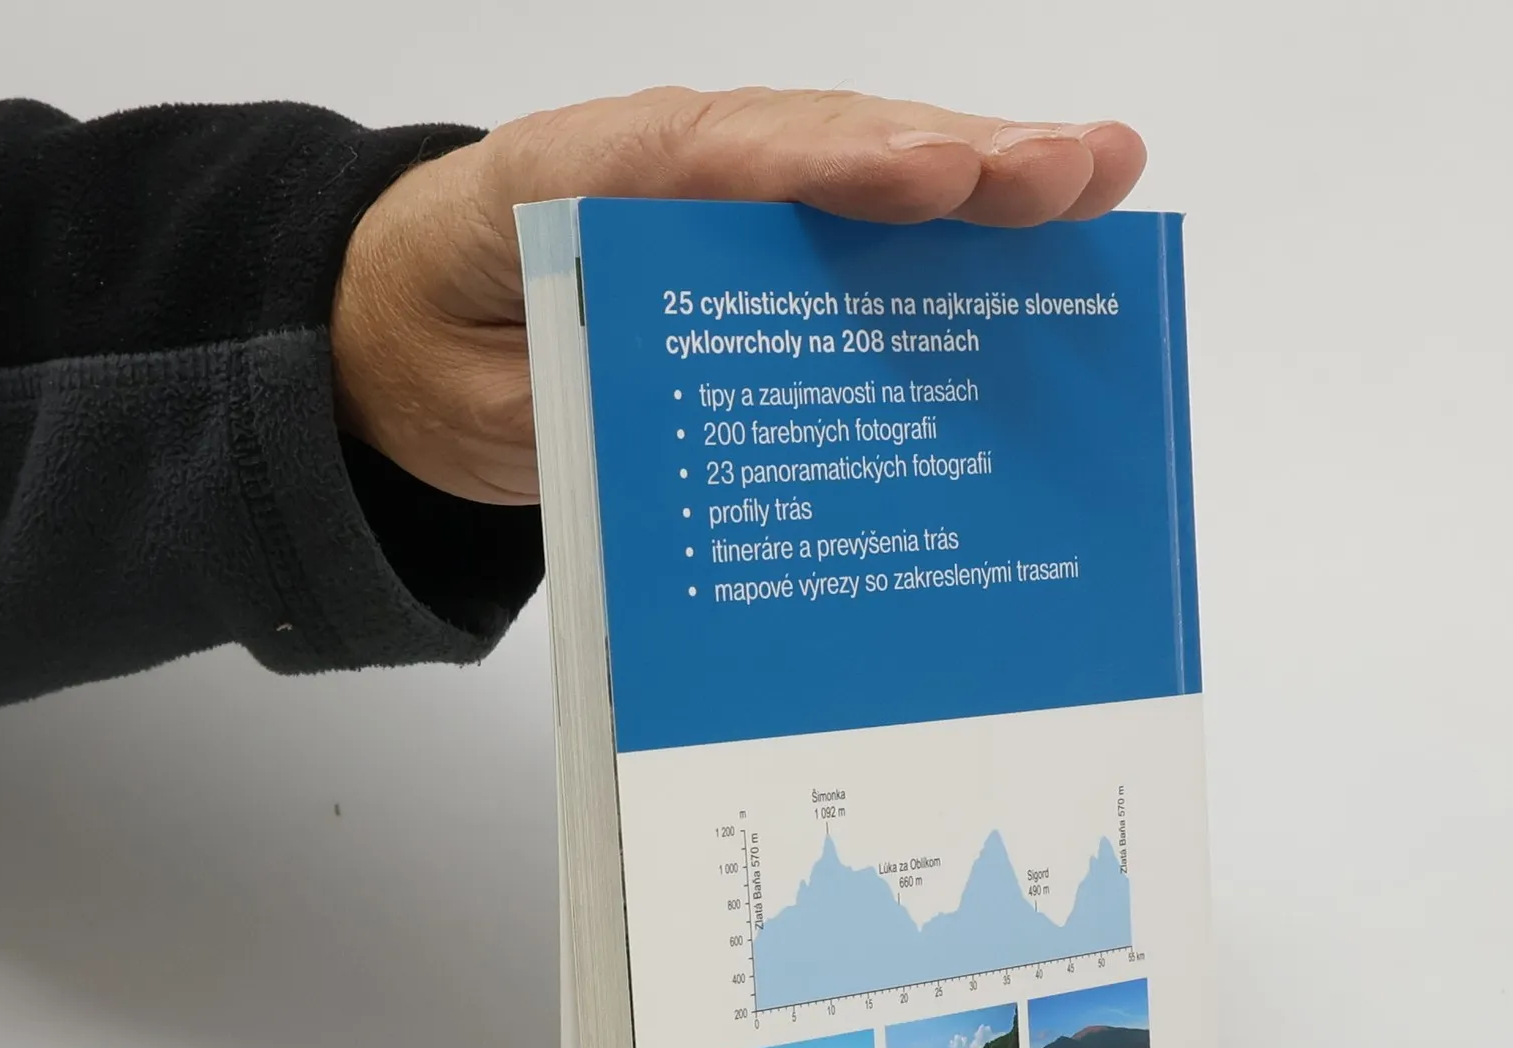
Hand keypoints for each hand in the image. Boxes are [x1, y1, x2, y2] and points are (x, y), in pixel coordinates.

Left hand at [330, 89, 1147, 505]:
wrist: (411, 330)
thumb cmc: (449, 345)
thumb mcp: (491, 398)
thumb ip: (583, 405)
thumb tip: (700, 436)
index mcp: (590, 181)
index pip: (722, 160)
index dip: (831, 170)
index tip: (931, 181)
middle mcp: (682, 169)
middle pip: (829, 146)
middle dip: (958, 163)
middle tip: (1076, 174)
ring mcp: (735, 201)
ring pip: (868, 174)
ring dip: (986, 184)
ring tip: (1101, 182)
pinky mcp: (766, 249)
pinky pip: (865, 236)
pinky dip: (954, 239)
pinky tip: (1044, 245)